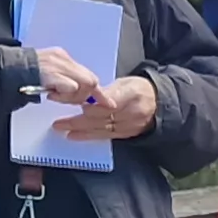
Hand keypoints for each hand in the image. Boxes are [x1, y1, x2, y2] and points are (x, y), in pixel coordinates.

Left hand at [39, 49, 155, 141]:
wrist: (159, 104)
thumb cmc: (139, 90)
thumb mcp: (126, 82)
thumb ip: (109, 90)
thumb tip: (91, 97)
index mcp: (131, 94)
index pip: (105, 101)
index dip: (86, 102)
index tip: (70, 101)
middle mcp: (130, 113)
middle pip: (100, 117)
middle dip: (78, 119)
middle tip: (59, 120)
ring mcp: (128, 125)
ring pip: (100, 128)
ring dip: (79, 129)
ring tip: (62, 129)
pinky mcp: (125, 134)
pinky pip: (105, 136)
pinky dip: (88, 136)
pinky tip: (75, 136)